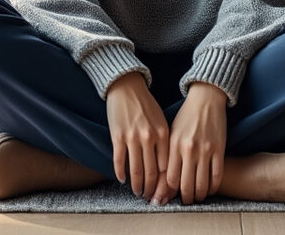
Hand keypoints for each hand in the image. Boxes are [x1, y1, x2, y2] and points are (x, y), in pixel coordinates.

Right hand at [104, 72, 169, 200]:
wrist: (127, 86)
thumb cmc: (146, 104)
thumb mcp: (162, 120)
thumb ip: (165, 141)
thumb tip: (167, 166)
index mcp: (163, 134)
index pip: (167, 166)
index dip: (165, 182)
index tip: (164, 190)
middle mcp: (149, 137)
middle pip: (152, 172)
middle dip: (151, 189)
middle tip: (150, 198)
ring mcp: (132, 137)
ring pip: (136, 170)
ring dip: (137, 185)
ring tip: (138, 192)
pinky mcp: (117, 136)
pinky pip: (119, 160)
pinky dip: (120, 173)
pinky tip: (122, 180)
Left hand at [152, 82, 226, 205]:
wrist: (206, 99)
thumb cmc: (186, 116)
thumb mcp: (170, 132)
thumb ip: (167, 153)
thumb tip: (163, 177)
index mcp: (173, 145)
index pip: (170, 178)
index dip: (170, 191)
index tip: (170, 196)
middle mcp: (188, 149)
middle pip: (186, 185)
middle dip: (185, 198)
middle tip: (185, 202)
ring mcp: (205, 150)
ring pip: (202, 184)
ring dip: (199, 196)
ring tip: (198, 198)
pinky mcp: (219, 149)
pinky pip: (217, 176)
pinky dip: (214, 187)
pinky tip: (211, 190)